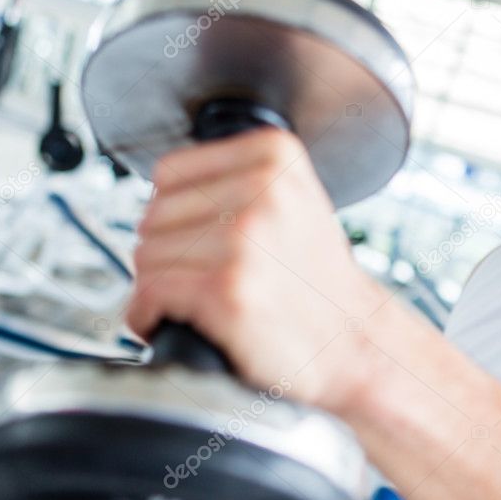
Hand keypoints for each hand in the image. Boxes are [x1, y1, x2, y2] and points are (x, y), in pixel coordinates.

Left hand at [124, 128, 383, 416]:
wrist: (353, 343)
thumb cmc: (317, 282)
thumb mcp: (293, 201)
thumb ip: (235, 179)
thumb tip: (157, 194)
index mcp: (274, 156)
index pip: (169, 172)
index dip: (173, 213)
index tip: (195, 241)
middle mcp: (261, 189)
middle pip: (153, 215)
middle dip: (165, 254)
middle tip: (200, 278)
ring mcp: (244, 240)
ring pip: (147, 256)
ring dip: (157, 288)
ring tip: (194, 303)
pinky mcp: (227, 289)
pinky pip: (150, 293)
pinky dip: (149, 316)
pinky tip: (171, 323)